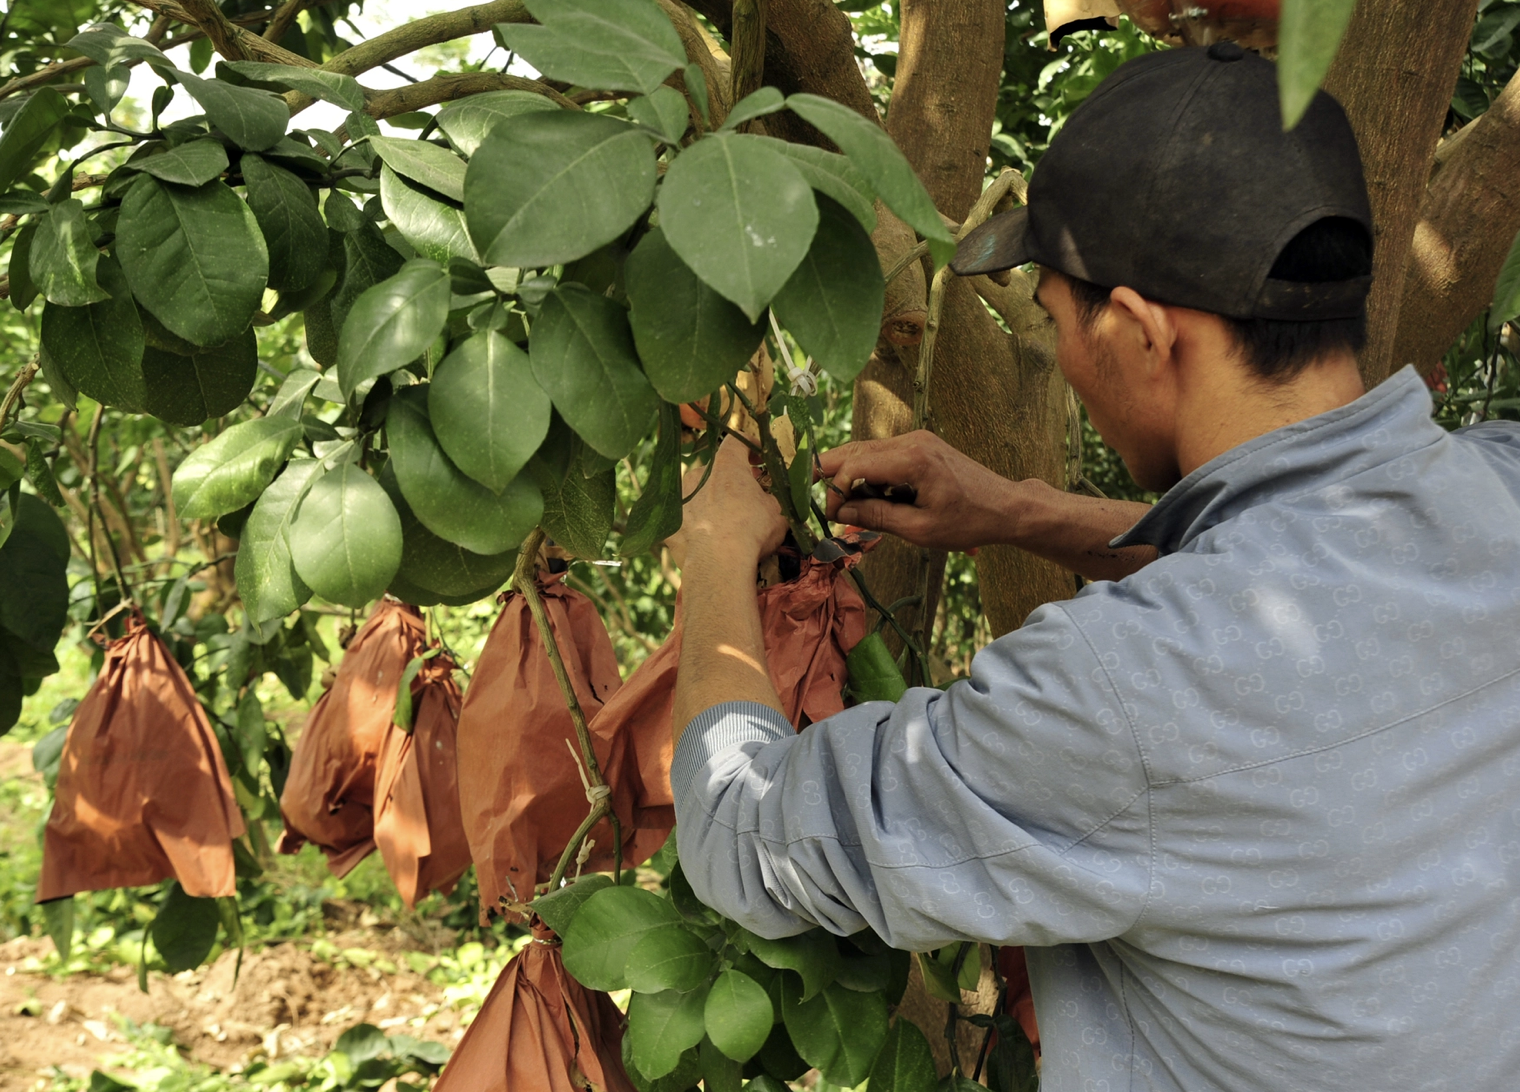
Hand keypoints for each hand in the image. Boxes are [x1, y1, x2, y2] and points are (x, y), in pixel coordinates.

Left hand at [671, 436, 787, 568]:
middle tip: (746, 497)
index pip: (736, 441)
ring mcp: (680, 498)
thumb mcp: (777, 511)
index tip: (758, 457)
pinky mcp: (669, 523)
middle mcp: (699, 475)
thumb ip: (770, 499)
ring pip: (697, 494)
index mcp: (726, 465)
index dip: (749, 445)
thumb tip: (768, 499)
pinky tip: (707, 541)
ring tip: (725, 522)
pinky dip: (696, 526)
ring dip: (711, 501)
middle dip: (731, 480)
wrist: (718, 562)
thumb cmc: (752, 530)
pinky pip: (685, 519)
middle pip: (716, 470)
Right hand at [817, 431, 1021, 552]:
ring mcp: (917, 440)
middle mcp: (912, 441)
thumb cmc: (969, 521)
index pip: (856, 465)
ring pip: (867, 451)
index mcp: (913, 459)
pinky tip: (866, 496)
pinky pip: (883, 455)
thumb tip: (842, 513)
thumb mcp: (920, 529)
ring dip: (850, 474)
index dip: (836, 490)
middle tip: (812, 493)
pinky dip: (869, 473)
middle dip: (832, 473)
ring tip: (840, 502)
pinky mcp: (921, 446)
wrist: (1006, 506)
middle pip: (856, 450)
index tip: (832, 516)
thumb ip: (877, 517)